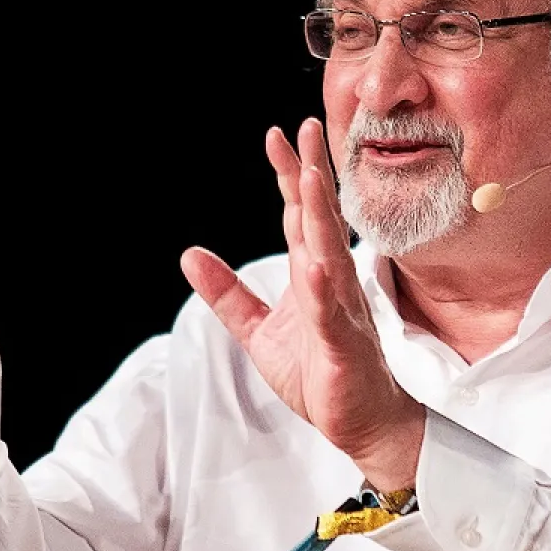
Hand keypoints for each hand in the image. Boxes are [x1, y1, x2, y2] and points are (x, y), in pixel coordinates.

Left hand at [181, 117, 424, 490]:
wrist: (360, 421)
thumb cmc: (320, 374)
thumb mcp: (258, 331)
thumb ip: (227, 293)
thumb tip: (190, 255)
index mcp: (310, 274)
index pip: (299, 214)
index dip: (288, 174)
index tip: (278, 135)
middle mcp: (329, 282)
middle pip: (319, 218)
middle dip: (311, 173)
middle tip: (306, 129)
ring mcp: (340, 309)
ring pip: (329, 254)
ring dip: (320, 215)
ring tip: (310, 177)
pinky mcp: (341, 343)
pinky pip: (330, 312)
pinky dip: (323, 288)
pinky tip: (315, 265)